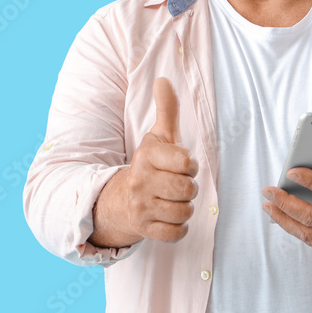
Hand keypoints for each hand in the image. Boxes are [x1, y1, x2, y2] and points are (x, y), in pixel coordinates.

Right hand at [122, 77, 198, 242]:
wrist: (121, 199)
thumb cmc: (150, 165)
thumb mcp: (159, 137)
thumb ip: (167, 110)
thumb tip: (164, 79)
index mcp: (146, 156)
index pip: (186, 163)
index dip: (190, 165)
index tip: (182, 165)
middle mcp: (140, 181)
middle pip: (187, 190)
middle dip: (189, 189)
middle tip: (178, 185)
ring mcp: (140, 207)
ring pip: (184, 212)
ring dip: (184, 208)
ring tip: (172, 200)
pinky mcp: (143, 229)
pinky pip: (175, 233)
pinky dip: (178, 228)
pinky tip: (169, 217)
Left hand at [261, 141, 311, 252]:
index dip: (310, 181)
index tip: (292, 170)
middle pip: (310, 216)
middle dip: (285, 203)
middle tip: (268, 190)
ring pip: (305, 233)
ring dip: (283, 220)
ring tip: (267, 206)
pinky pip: (311, 240)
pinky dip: (295, 229)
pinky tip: (282, 217)